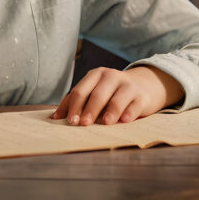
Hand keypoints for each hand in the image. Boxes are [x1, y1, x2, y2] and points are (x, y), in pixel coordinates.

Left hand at [50, 65, 183, 125]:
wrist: (143, 85)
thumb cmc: (112, 92)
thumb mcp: (94, 91)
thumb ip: (76, 102)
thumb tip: (54, 118)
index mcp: (95, 75)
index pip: (81, 91)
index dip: (74, 106)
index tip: (70, 121)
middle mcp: (110, 76)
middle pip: (97, 94)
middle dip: (89, 110)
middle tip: (83, 124)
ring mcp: (127, 85)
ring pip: (117, 99)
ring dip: (110, 111)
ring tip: (105, 123)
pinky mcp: (141, 96)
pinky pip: (134, 105)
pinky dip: (128, 113)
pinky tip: (124, 120)